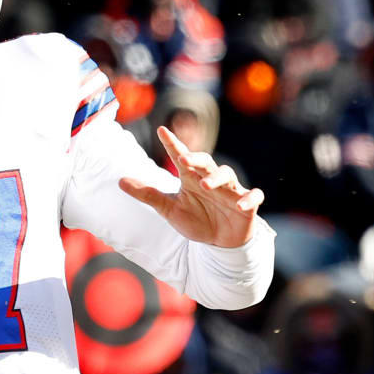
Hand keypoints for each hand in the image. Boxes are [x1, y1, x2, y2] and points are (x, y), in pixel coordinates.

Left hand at [119, 126, 263, 247]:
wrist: (219, 243)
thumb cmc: (196, 220)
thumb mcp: (168, 209)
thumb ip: (147, 194)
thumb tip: (120, 181)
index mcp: (191, 178)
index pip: (180, 156)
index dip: (172, 143)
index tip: (161, 130)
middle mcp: (210, 180)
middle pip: (205, 162)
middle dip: (196, 158)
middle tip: (184, 159)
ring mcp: (230, 191)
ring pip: (227, 174)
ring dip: (216, 178)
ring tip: (204, 184)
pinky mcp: (247, 205)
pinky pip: (253, 197)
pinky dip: (248, 199)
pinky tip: (240, 204)